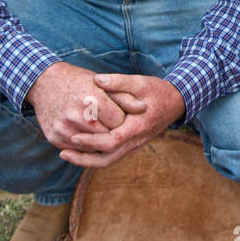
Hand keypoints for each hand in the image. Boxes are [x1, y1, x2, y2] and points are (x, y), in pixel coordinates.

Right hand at [27, 62, 126, 151]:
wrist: (44, 82)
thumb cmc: (77, 81)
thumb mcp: (101, 83)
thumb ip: (123, 97)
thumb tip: (144, 108)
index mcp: (92, 100)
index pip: (119, 121)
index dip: (123, 119)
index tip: (122, 114)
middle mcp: (77, 116)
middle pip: (107, 135)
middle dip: (112, 131)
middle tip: (112, 124)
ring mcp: (64, 128)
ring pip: (92, 146)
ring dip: (100, 141)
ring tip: (101, 128)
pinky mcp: (55, 137)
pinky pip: (77, 149)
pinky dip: (85, 144)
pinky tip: (87, 133)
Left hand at [58, 74, 184, 167]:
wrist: (177, 102)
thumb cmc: (158, 90)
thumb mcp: (140, 82)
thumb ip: (118, 81)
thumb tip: (97, 80)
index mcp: (138, 126)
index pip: (112, 141)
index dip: (91, 141)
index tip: (73, 137)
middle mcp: (136, 140)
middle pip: (107, 159)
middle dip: (83, 159)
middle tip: (62, 153)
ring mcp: (135, 145)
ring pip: (109, 160)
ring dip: (87, 160)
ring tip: (66, 153)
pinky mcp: (132, 144)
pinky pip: (112, 155)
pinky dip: (95, 155)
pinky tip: (81, 148)